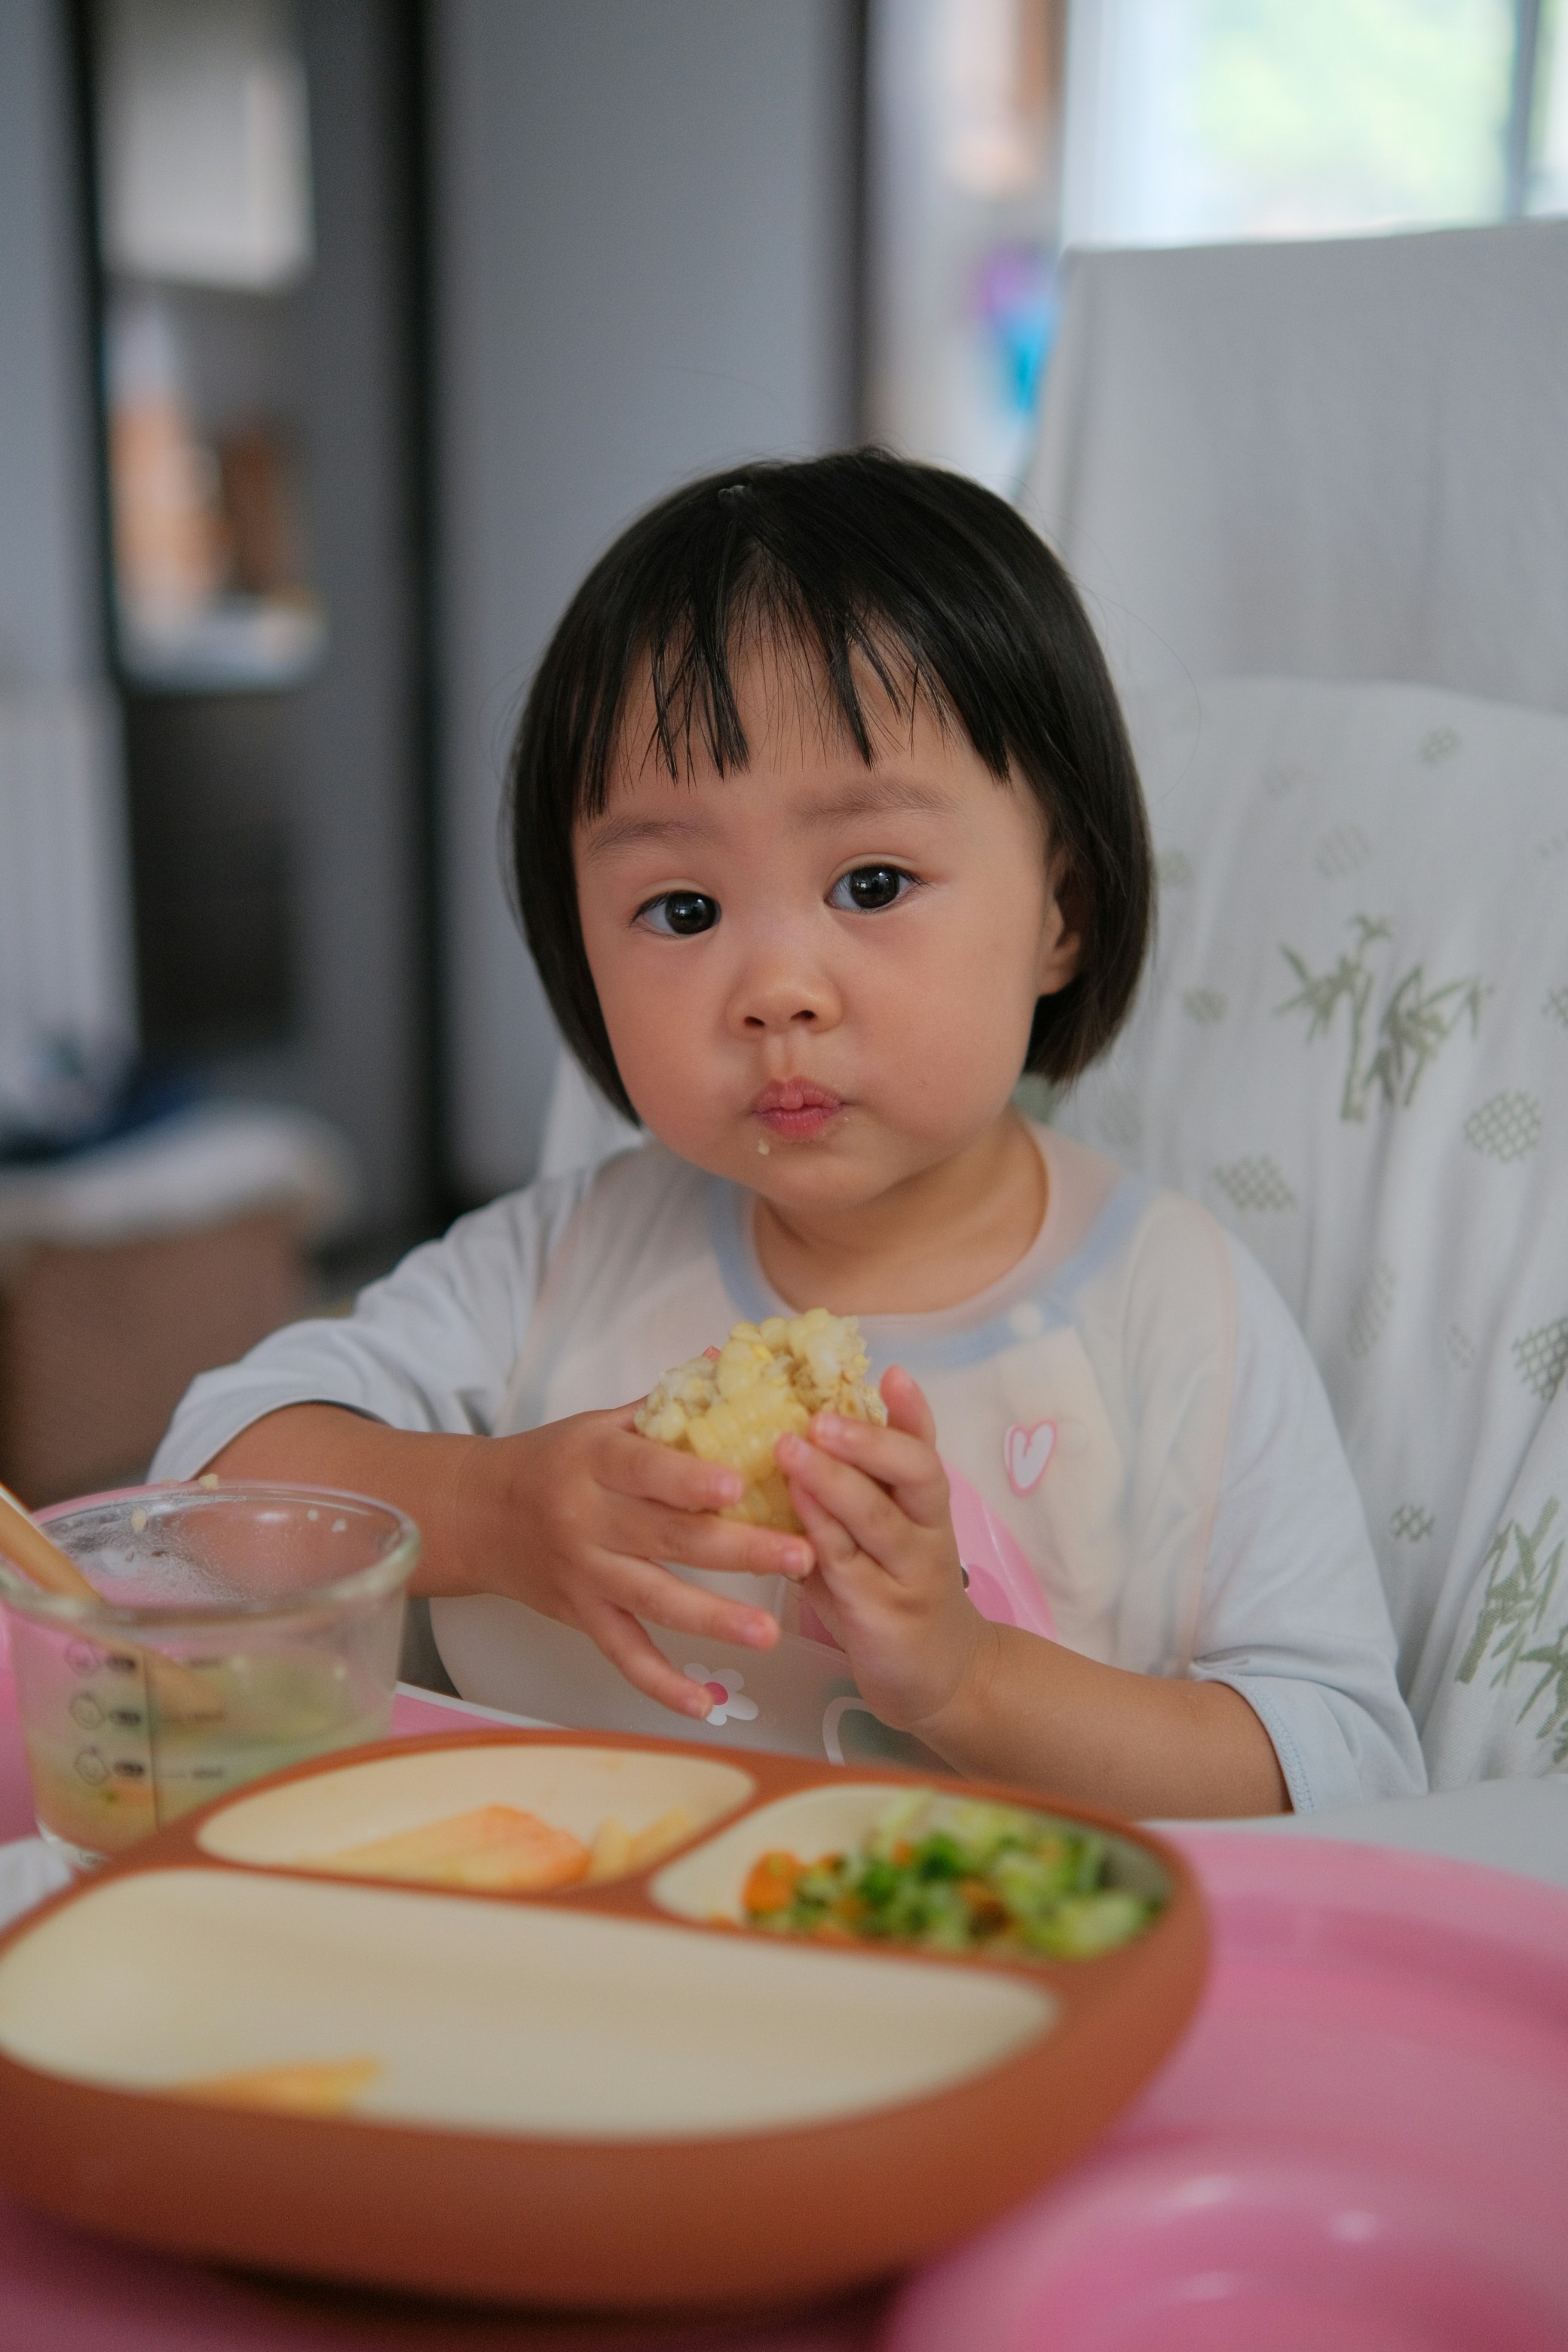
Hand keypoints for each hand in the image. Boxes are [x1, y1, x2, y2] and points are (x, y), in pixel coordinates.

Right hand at [207, 1400, 811, 1725]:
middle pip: (667, 1538)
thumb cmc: (553, 1461)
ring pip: (654, 1601)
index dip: (688, 1479)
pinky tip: (707, 1705)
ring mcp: (585, 1575)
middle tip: (800, 1555)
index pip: (644, 1469)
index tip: (737, 1484)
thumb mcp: (600, 1422)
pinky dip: (663, 1685)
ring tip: (770, 1632)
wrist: (474, 1514)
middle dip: (739, 1550)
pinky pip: (624, 1656)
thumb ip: (668, 1404)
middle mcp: (588, 1520)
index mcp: (595, 1461)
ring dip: (715, 1620)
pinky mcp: (582, 1617)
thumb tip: (736, 1363)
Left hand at [775, 1366, 990, 1731]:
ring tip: (791, 1449)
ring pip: (879, 1519)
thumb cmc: (892, 1593)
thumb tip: (779, 1433)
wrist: (939, 1679)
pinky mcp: (885, 1615)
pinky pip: (851, 1569)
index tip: (893, 1373)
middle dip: (871, 1440)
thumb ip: (844, 1493)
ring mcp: (910, 1575)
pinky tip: (793, 1516)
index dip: (912, 1411)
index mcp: (924, 1506)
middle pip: (918, 1474)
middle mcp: (927, 1532)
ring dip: (834, 1482)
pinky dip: (821, 1537)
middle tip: (823, 1416)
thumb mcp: (876, 1537)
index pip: (924, 1448)